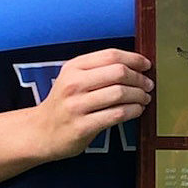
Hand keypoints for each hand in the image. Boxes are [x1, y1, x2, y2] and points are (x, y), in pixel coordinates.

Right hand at [33, 48, 152, 160]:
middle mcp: (73, 84)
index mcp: (73, 67)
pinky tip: (137, 110)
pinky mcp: (82, 126)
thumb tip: (135, 64)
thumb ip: (98, 69)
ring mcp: (76, 106)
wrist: (40, 132)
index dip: (134, 59)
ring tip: (144, 99)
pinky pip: (116, 114)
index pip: (111, 55)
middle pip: (118, 72)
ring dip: (139, 96)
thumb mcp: (73, 78)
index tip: (146, 65)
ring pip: (120, 93)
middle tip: (148, 85)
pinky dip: (133, 111)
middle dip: (139, 78)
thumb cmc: (64, 103)